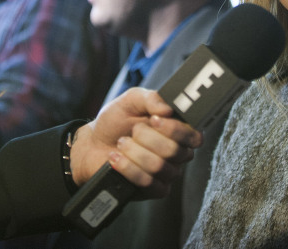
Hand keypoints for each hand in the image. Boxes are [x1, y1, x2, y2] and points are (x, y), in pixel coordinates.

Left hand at [70, 88, 201, 198]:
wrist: (93, 144)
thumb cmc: (116, 121)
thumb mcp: (131, 100)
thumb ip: (151, 98)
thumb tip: (168, 109)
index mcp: (179, 130)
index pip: (194, 136)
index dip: (175, 130)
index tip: (154, 120)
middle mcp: (178, 153)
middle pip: (174, 151)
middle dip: (147, 139)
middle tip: (132, 132)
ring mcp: (167, 173)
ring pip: (159, 167)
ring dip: (134, 152)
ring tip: (121, 143)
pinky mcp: (154, 189)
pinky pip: (148, 183)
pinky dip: (128, 168)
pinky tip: (116, 159)